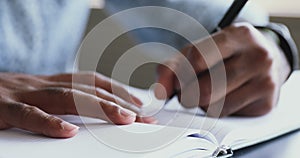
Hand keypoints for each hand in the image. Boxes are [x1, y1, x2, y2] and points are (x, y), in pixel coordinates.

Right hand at [0, 71, 154, 137]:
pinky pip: (28, 115)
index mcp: (50, 82)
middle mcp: (42, 85)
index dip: (116, 91)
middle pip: (87, 90)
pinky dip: (49, 123)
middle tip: (141, 117)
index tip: (138, 105)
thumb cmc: (4, 96)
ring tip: (122, 119)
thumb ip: (60, 102)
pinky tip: (68, 133)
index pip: (91, 82)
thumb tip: (88, 115)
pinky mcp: (2, 108)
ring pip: (67, 98)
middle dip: (117, 102)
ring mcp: (23, 95)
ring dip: (98, 107)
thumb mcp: (36, 96)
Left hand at [155, 23, 290, 116]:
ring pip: (214, 106)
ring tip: (208, 91)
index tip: (177, 82)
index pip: (197, 58)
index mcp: (238, 35)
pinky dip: (216, 111)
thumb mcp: (197, 52)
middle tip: (190, 90)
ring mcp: (265, 80)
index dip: (181, 74)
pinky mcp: (266, 103)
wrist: (264, 60)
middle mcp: (257, 56)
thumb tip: (160, 94)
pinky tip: (223, 98)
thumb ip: (172, 68)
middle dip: (188, 95)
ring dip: (202, 104)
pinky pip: (226, 115)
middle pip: (204, 88)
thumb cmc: (226, 55)